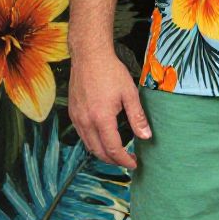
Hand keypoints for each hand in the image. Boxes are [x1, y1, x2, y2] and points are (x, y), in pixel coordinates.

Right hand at [68, 51, 150, 168]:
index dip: (124, 160)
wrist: (89, 55)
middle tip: (127, 161)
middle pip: (99, 152)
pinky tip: (102, 139)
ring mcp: (77, 118)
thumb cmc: (111, 71)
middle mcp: (86, 121)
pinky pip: (82, 135)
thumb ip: (137, 117)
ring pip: (88, 145)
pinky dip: (92, 143)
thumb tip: (146, 136)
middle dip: (113, 160)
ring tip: (116, 153)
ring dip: (102, 153)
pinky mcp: (73, 113)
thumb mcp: (129, 93)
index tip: (134, 163)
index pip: (113, 149)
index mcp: (102, 118)